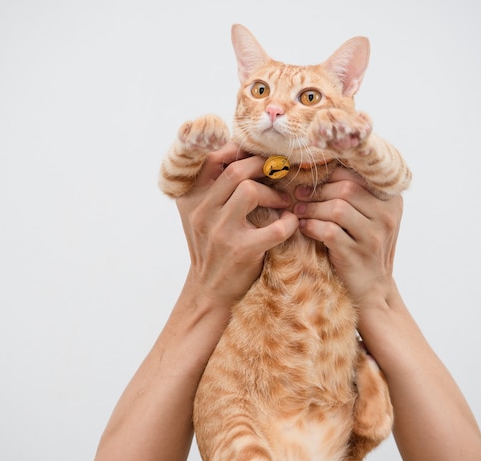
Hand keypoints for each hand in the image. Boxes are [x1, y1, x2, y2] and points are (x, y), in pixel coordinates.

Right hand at [176, 142, 298, 309]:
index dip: (240, 150)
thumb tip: (244, 151)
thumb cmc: (212, 247)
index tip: (259, 154)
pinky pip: (275, 226)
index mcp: (191, 198)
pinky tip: (290, 223)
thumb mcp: (201, 214)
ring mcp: (220, 231)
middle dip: (263, 166)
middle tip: (279, 171)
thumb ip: (214, 187)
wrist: (209, 290)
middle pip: (235, 171)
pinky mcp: (241, 250)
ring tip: (284, 201)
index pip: (213, 159)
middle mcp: (202, 212)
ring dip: (274, 194)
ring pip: (250, 191)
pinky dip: (289, 222)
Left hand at [292, 167, 402, 303]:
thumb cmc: (363, 246)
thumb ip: (354, 193)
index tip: (310, 180)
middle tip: (299, 195)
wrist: (372, 288)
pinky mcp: (357, 254)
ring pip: (337, 208)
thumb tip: (319, 166)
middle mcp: (387, 215)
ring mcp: (374, 236)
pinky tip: (304, 227)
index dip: (329, 174)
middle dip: (317, 191)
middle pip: (346, 189)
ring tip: (299, 212)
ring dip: (312, 209)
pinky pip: (328, 231)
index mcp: (391, 199)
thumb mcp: (368, 217)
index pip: (357, 174)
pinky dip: (312, 226)